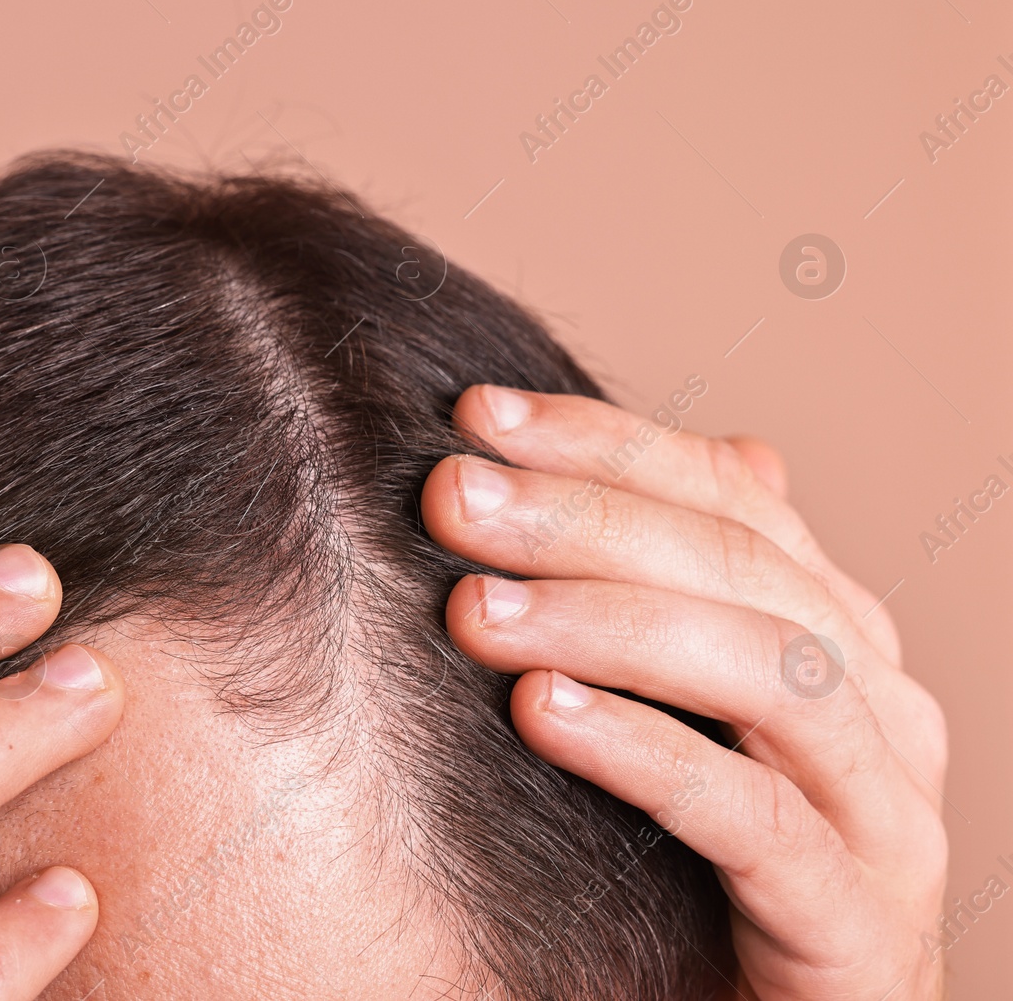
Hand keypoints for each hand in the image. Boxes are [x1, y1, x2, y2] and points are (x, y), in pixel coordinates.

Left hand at [420, 386, 947, 999]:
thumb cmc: (712, 870)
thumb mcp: (693, 714)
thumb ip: (697, 596)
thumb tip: (735, 448)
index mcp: (838, 637)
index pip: (728, 495)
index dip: (602, 442)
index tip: (472, 412)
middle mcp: (881, 707)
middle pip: (741, 567)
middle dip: (585, 518)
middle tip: (450, 495)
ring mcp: (884, 815)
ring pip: (764, 673)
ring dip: (608, 622)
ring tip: (473, 608)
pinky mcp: (859, 924)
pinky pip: (757, 817)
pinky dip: (647, 751)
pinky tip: (542, 712)